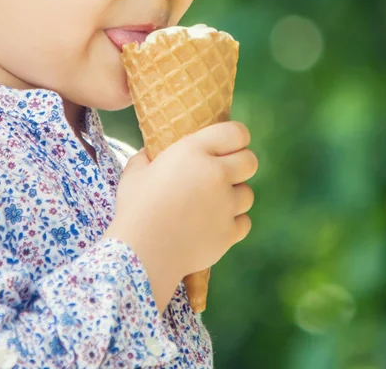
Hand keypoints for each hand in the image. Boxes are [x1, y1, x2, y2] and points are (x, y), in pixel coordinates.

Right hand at [102, 121, 257, 311]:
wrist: (142, 253)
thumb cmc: (135, 208)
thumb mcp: (135, 171)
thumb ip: (148, 156)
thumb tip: (151, 153)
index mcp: (194, 152)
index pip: (236, 133)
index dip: (237, 137)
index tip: (230, 145)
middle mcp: (216, 174)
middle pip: (250, 161)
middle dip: (241, 165)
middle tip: (226, 172)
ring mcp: (226, 205)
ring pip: (248, 194)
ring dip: (235, 196)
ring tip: (215, 203)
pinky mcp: (229, 233)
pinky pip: (244, 222)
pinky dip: (234, 223)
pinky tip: (216, 224)